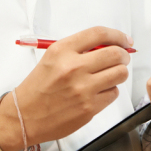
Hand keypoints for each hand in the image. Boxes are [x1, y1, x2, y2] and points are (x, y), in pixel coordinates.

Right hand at [13, 26, 132, 143]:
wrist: (25, 116)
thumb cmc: (39, 87)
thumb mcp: (52, 58)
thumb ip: (78, 49)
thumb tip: (109, 46)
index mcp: (62, 50)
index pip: (99, 34)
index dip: (117, 35)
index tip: (125, 40)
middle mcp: (73, 67)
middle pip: (116, 54)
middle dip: (123, 56)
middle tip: (121, 59)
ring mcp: (82, 89)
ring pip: (120, 74)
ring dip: (118, 73)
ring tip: (109, 76)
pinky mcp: (89, 108)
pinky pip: (113, 93)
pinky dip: (110, 91)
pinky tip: (98, 92)